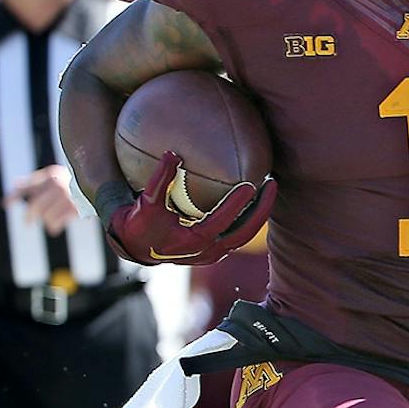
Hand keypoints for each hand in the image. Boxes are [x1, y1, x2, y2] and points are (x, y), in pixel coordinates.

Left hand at [5, 165, 81, 234]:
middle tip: (27, 223)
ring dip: (46, 222)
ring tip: (51, 224)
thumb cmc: (77, 184)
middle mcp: (56, 184)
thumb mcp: (58, 177)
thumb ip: (37, 180)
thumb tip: (15, 183)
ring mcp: (65, 196)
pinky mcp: (73, 208)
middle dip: (29, 216)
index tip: (5, 204)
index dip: (14, 196)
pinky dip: (53, 227)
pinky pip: (54, 222)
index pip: (26, 186)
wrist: (104, 186)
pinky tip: (54, 228)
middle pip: (35, 206)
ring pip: (45, 216)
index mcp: (51, 175)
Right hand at [100, 152, 275, 265]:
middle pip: (245, 232)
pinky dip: (247, 218)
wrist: (135, 248)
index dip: (237, 203)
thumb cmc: (139, 224)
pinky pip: (237, 234)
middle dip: (262, 209)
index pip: (223, 221)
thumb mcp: (147, 203)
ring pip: (244, 235)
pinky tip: (253, 197)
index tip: (251, 184)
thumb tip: (172, 153)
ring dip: (258, 214)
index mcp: (194, 241)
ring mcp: (213, 253)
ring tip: (268, 189)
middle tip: (272, 184)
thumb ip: (159, 180)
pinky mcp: (214, 251)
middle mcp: (208, 251)